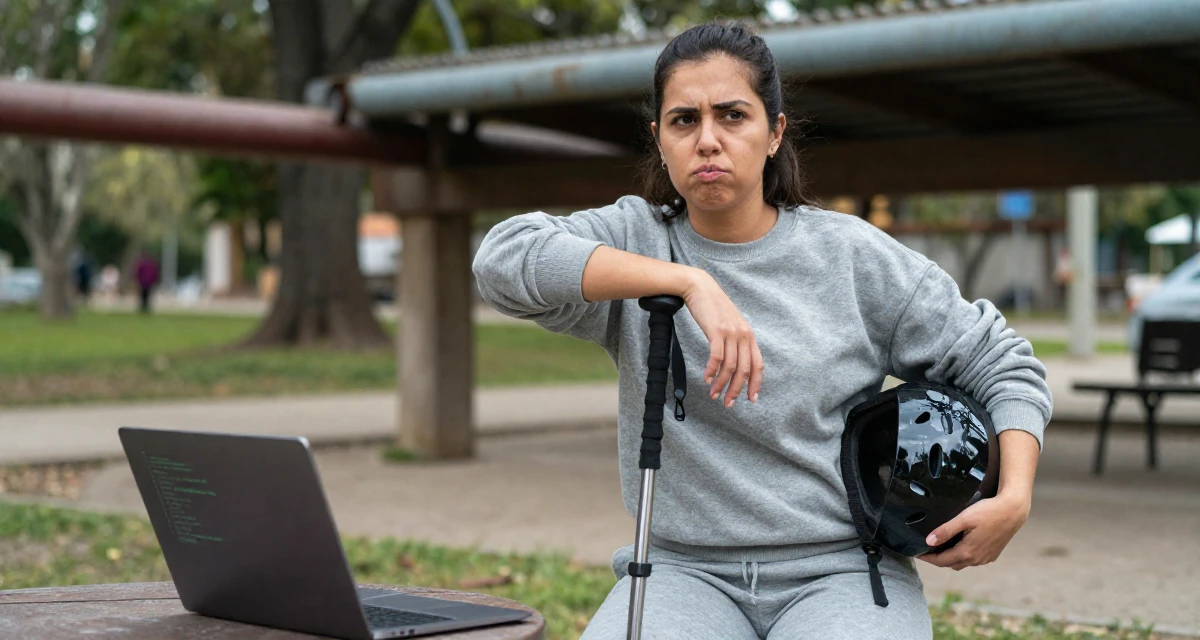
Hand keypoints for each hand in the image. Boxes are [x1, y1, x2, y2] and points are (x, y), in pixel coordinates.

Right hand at [681, 270, 762, 407]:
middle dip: (737, 390)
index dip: (756, 384)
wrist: (700, 287)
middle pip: (744, 370)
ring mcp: (731, 333)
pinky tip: (707, 378)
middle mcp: (744, 335)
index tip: (751, 399)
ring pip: (730, 366)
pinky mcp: (717, 331)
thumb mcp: (730, 324)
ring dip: (722, 384)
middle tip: (728, 403)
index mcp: (749, 335)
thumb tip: (733, 361)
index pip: (758, 365)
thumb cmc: (713, 307)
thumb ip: (735, 340)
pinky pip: (717, 357)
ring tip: (714, 394)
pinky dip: (712, 371)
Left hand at [916, 492, 1030, 570]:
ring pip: (963, 563)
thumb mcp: (964, 519)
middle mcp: (977, 560)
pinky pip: (974, 559)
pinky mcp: (993, 554)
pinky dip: (963, 556)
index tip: (917, 553)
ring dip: (951, 558)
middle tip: (927, 550)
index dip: (928, 558)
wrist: (1013, 511)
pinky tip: (960, 545)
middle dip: (938, 559)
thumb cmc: (989, 512)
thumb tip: (929, 541)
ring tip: (941, 547)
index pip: (941, 561)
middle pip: (951, 564)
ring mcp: (986, 558)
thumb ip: (945, 531)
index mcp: (967, 552)